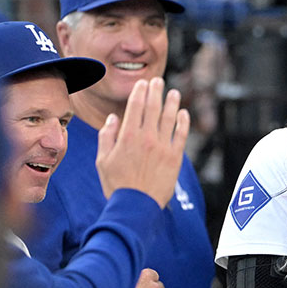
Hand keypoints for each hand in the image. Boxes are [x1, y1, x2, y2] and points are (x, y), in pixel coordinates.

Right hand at [96, 77, 190, 207]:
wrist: (136, 206)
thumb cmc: (117, 185)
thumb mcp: (103, 161)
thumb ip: (107, 137)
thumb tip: (113, 118)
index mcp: (127, 136)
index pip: (135, 106)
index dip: (140, 92)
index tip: (143, 83)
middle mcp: (147, 138)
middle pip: (153, 108)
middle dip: (156, 91)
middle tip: (159, 81)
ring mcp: (163, 147)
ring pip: (169, 118)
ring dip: (172, 103)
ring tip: (174, 92)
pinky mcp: (175, 158)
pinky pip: (181, 135)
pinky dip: (183, 122)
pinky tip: (183, 113)